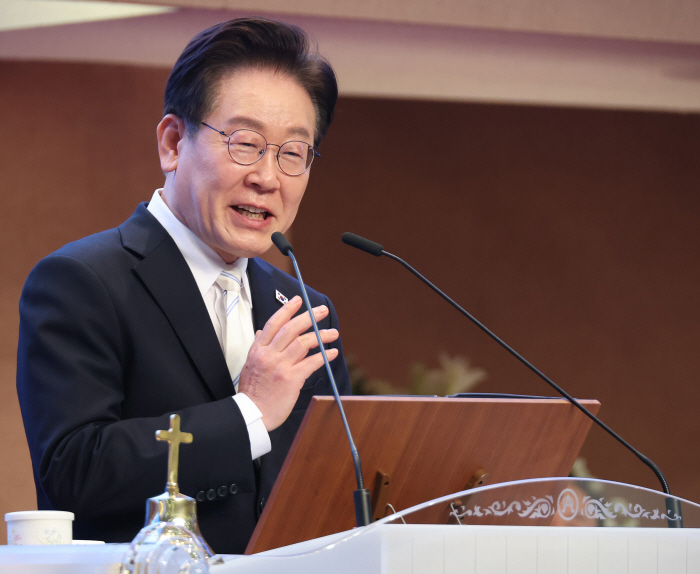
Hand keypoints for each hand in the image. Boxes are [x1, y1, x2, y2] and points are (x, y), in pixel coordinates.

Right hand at [237, 296, 338, 430]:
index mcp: (258, 350)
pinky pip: (311, 363)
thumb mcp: (249, 365)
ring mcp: (279, 366)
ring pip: (303, 343)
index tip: (298, 300)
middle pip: (291, 329)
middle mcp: (268, 355)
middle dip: (309, 317)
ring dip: (321, 335)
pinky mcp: (291, 379)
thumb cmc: (252, 392)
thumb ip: (258, 346)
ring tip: (333, 332)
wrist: (252, 415)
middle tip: (322, 310)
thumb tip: (262, 331)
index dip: (287, 309)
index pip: (274, 323)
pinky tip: (331, 352)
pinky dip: (323, 355)